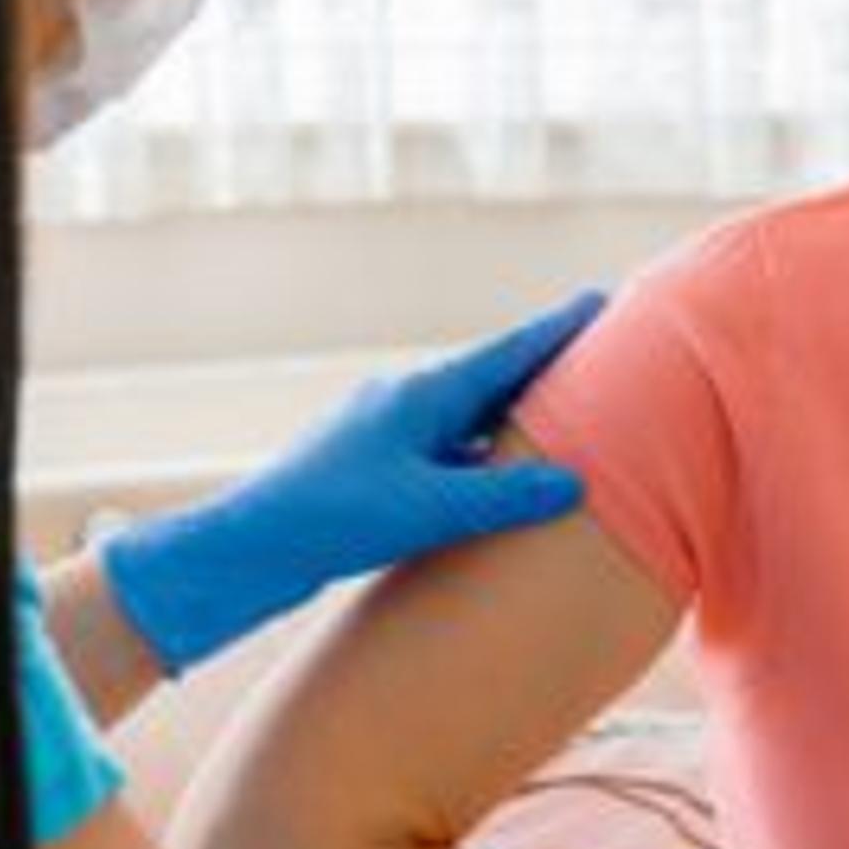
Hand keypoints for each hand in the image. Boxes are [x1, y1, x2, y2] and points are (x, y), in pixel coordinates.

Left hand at [99, 292, 603, 670]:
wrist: (250, 547)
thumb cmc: (333, 518)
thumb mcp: (429, 508)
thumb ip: (504, 496)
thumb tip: (574, 482)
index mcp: (422, 395)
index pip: (507, 353)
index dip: (557, 330)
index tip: (599, 301)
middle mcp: (405, 403)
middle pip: (491, 380)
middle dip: (544, 371)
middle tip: (597, 359)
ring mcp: (386, 434)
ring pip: (467, 419)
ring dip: (512, 419)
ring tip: (561, 421)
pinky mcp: (373, 468)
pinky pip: (445, 451)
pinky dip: (480, 457)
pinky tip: (493, 479)